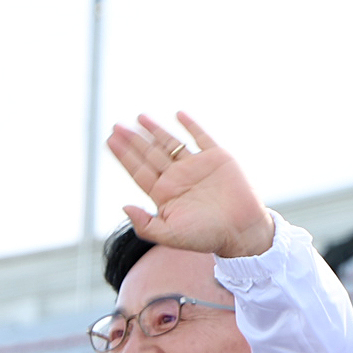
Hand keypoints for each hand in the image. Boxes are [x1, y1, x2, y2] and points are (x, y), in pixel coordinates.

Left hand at [108, 113, 274, 259]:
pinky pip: (201, 137)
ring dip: (155, 130)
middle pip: (150, 153)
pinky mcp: (218, 158)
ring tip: (139, 117)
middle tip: (116, 126)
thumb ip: (145, 225)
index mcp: (164, 193)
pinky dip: (191, 125)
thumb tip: (124, 207)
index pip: (139, 170)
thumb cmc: (207, 237)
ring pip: (171, 143)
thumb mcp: (170, 235)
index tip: (110, 140)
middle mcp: (178, 178)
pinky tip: (178, 114)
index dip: (124, 155)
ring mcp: (197, 166)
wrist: (242, 232)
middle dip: (133, 139)